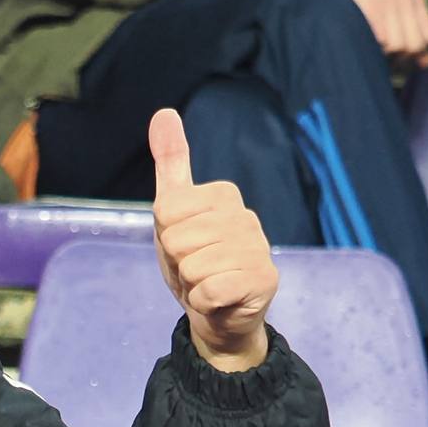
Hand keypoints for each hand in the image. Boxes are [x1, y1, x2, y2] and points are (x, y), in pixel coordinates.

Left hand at [150, 107, 274, 371]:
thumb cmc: (193, 260)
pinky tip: (218, 299)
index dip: (165, 235)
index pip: (166, 210)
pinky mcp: (263, 281)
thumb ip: (171, 163)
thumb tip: (164, 112)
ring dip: (191, 284)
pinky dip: (203, 302)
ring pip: (193, 266)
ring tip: (207, 283)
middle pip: (177, 239)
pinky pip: (209, 291)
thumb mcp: (172, 212)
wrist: (215, 314)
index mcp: (224, 194)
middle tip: (195, 268)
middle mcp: (247, 216)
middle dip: (177, 262)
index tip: (183, 244)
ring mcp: (259, 248)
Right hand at [323, 0, 427, 65]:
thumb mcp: (385, 9)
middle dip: (397, 55)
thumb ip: (409, 34)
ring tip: (366, 41)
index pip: (427, 36)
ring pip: (398, 45)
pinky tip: (359, 37)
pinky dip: (371, 45)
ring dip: (381, 51)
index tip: (391, 50)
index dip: (411, 50)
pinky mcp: (372, 5)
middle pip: (414, 44)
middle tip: (377, 50)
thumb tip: (426, 64)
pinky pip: (382, 41)